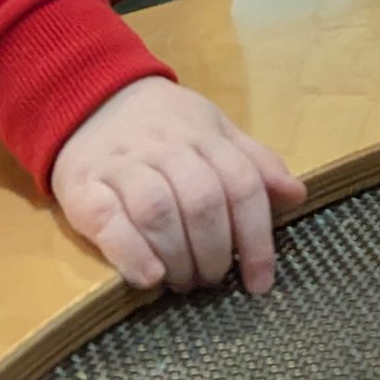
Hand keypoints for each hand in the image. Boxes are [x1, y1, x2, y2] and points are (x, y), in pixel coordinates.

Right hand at [51, 76, 305, 293]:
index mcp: (203, 135)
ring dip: (178, 257)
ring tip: (183, 281)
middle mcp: (165, 148)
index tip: (260, 281)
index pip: (241, 184)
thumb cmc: (164, 124)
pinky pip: (107, 220)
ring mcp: (122, 166)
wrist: (93, 97)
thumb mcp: (214, 130)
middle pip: (202, 200)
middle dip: (215, 252)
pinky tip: (150, 277)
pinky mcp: (83, 188)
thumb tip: (296, 195)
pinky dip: (131, 253)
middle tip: (213, 279)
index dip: (258, 237)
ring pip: (158, 210)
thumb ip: (253, 163)